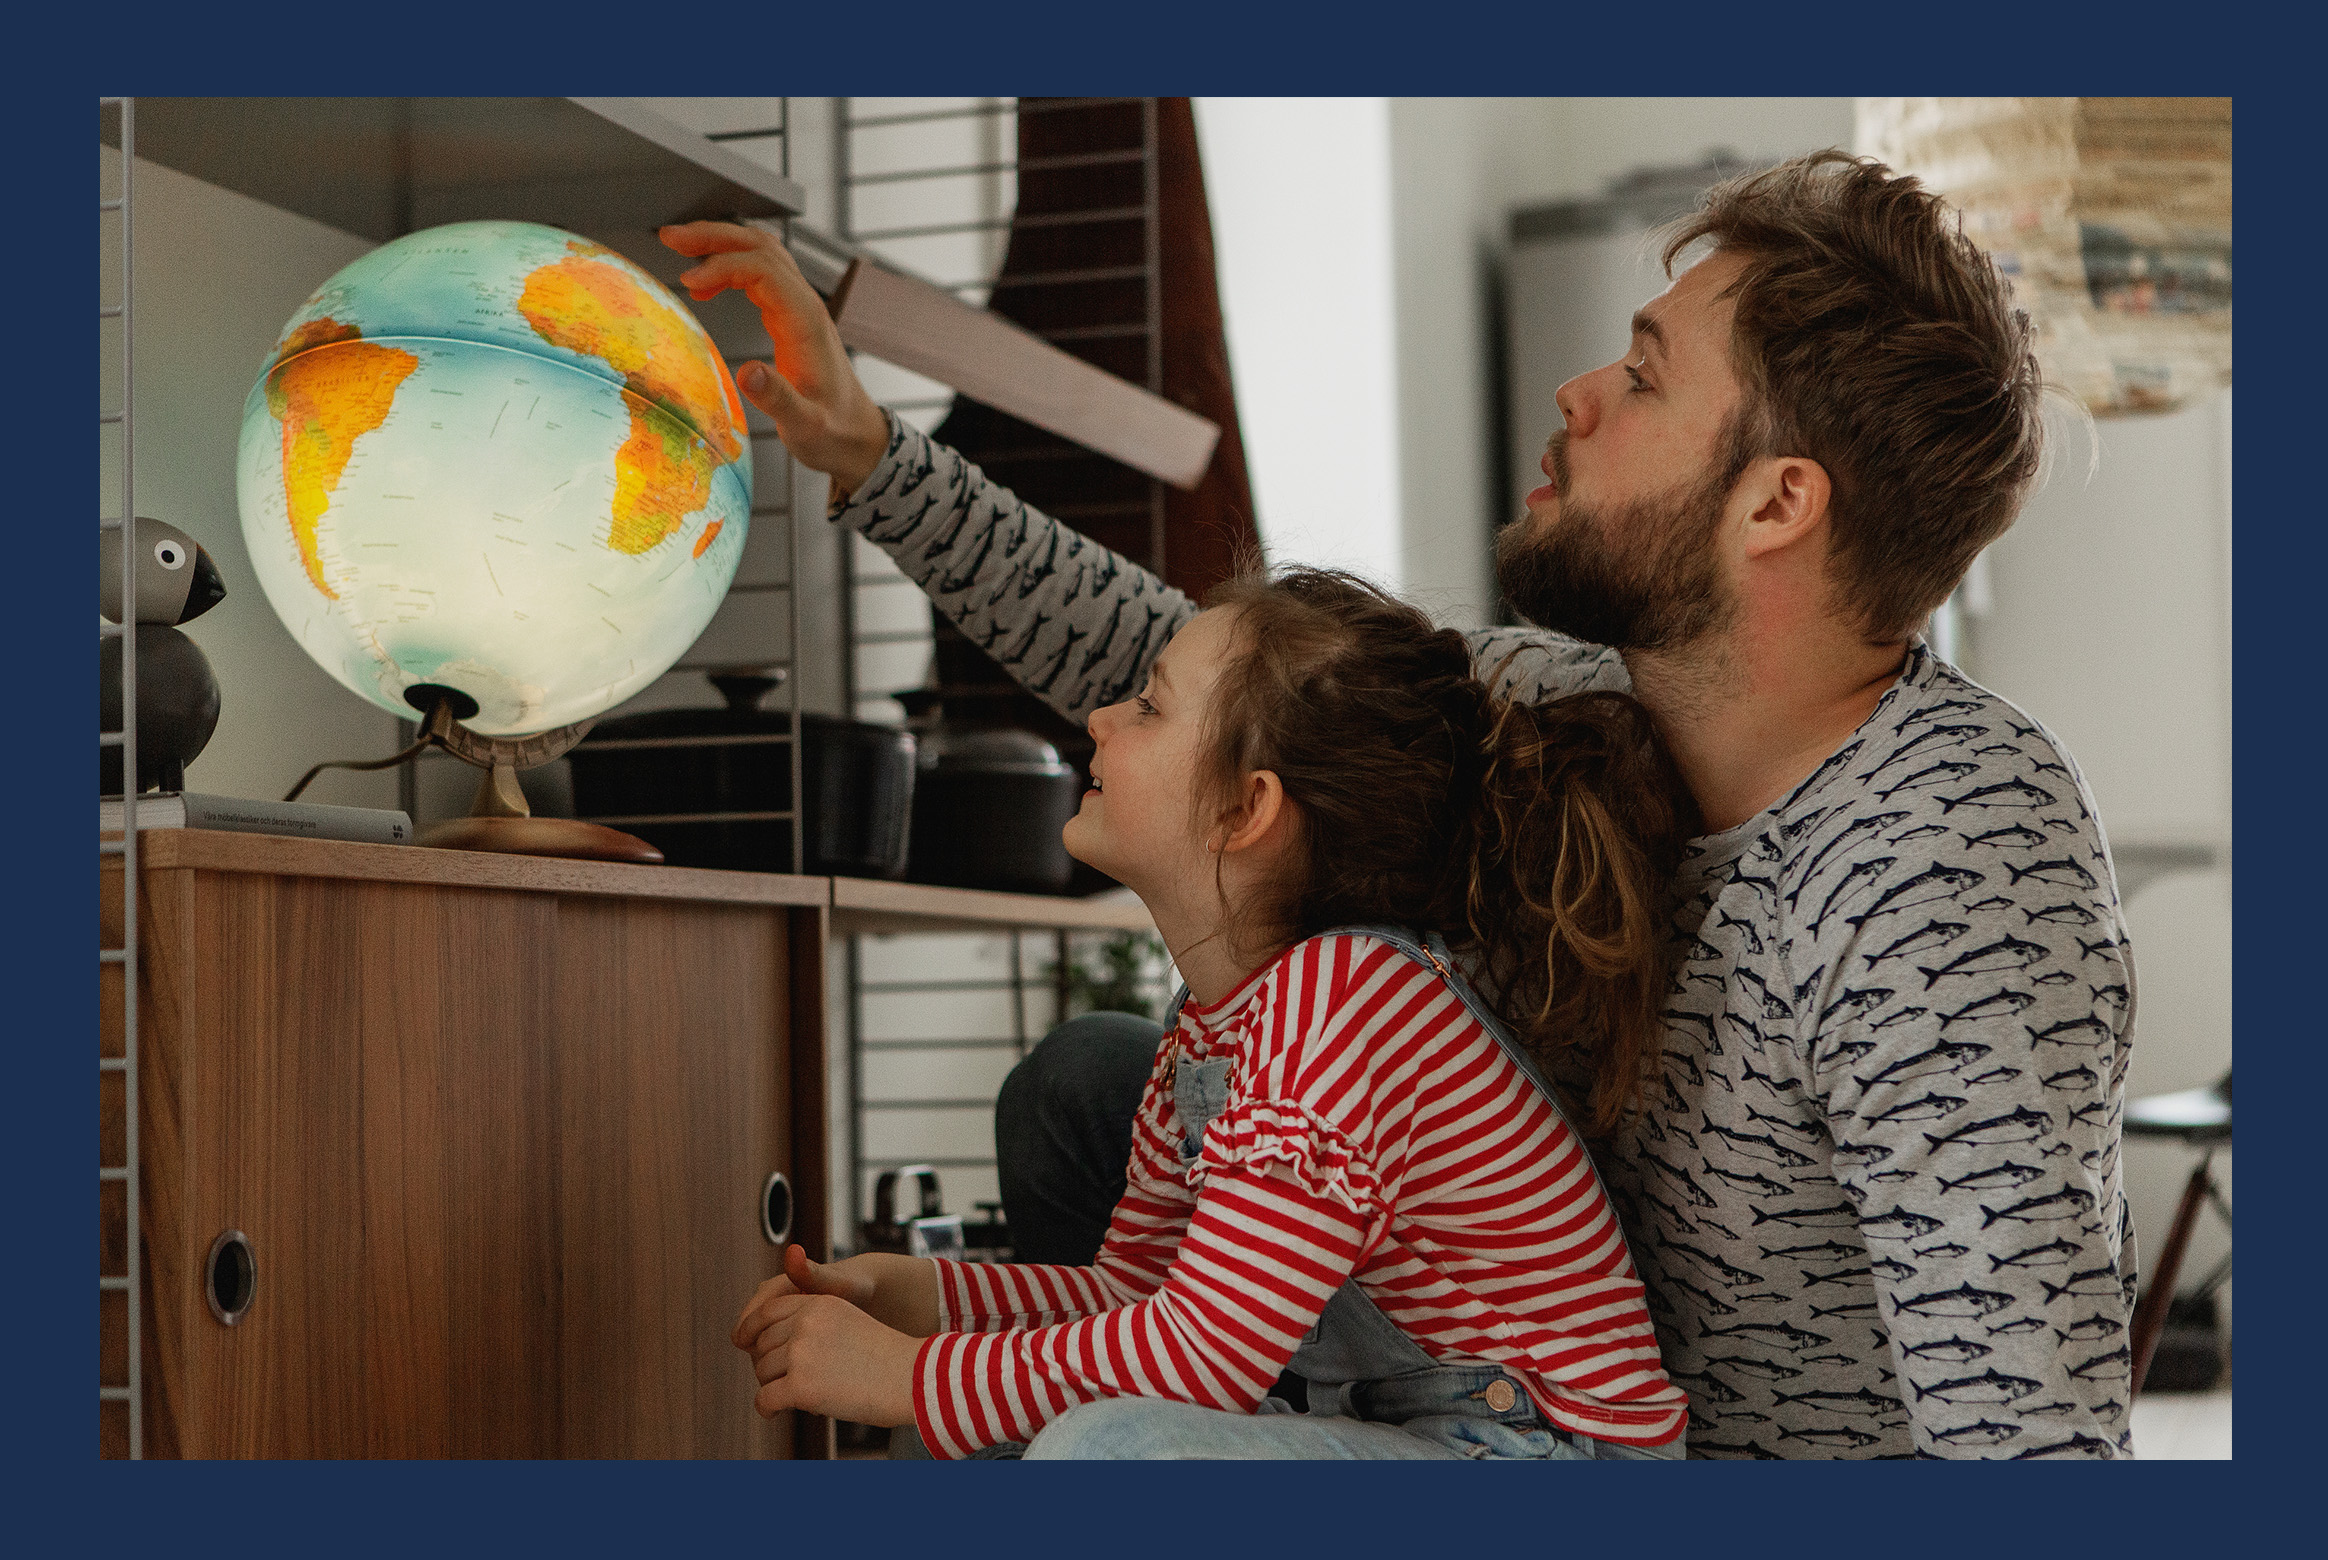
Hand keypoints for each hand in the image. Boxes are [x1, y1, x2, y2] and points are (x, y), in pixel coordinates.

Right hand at [658, 220, 890, 494]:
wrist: (857, 438)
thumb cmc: (833, 432)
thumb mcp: (806, 426)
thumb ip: (778, 400)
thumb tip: (747, 372)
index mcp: (807, 324)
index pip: (764, 270)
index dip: (724, 267)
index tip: (689, 282)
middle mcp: (805, 307)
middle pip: (761, 248)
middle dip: (715, 236)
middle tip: (671, 238)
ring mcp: (799, 309)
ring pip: (761, 255)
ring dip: (720, 244)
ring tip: (679, 247)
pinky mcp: (791, 318)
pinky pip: (760, 276)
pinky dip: (729, 268)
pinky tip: (705, 286)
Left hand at [735, 1255, 923, 1425]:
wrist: (912, 1379)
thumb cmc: (886, 1357)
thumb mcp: (849, 1322)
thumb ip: (812, 1324)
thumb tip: (769, 1346)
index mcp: (819, 1302)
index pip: (767, 1310)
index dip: (751, 1328)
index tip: (742, 1342)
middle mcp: (806, 1323)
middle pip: (763, 1345)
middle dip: (766, 1364)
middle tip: (778, 1379)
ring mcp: (801, 1353)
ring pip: (763, 1372)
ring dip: (771, 1385)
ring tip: (785, 1396)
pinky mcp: (800, 1386)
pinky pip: (765, 1398)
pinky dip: (766, 1408)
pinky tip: (774, 1412)